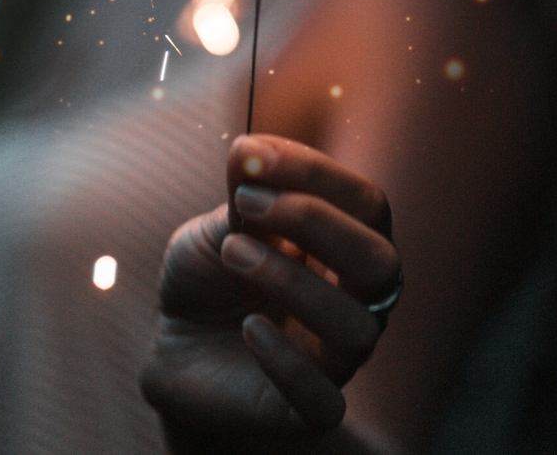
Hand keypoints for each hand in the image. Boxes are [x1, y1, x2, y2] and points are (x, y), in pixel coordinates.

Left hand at [141, 135, 400, 449]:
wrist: (175, 343)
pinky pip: (324, 400)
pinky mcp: (307, 410)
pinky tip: (248, 329)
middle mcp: (355, 301)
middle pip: (381, 262)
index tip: (252, 155)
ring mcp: (336, 358)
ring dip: (290, 280)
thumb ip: (241, 195)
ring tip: (233, 253)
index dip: (316, 173)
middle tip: (245, 204)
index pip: (367, 203)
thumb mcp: (217, 227)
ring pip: (356, 327)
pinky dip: (285, 362)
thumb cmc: (210, 277)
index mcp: (344, 247)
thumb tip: (251, 148)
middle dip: (313, 220)